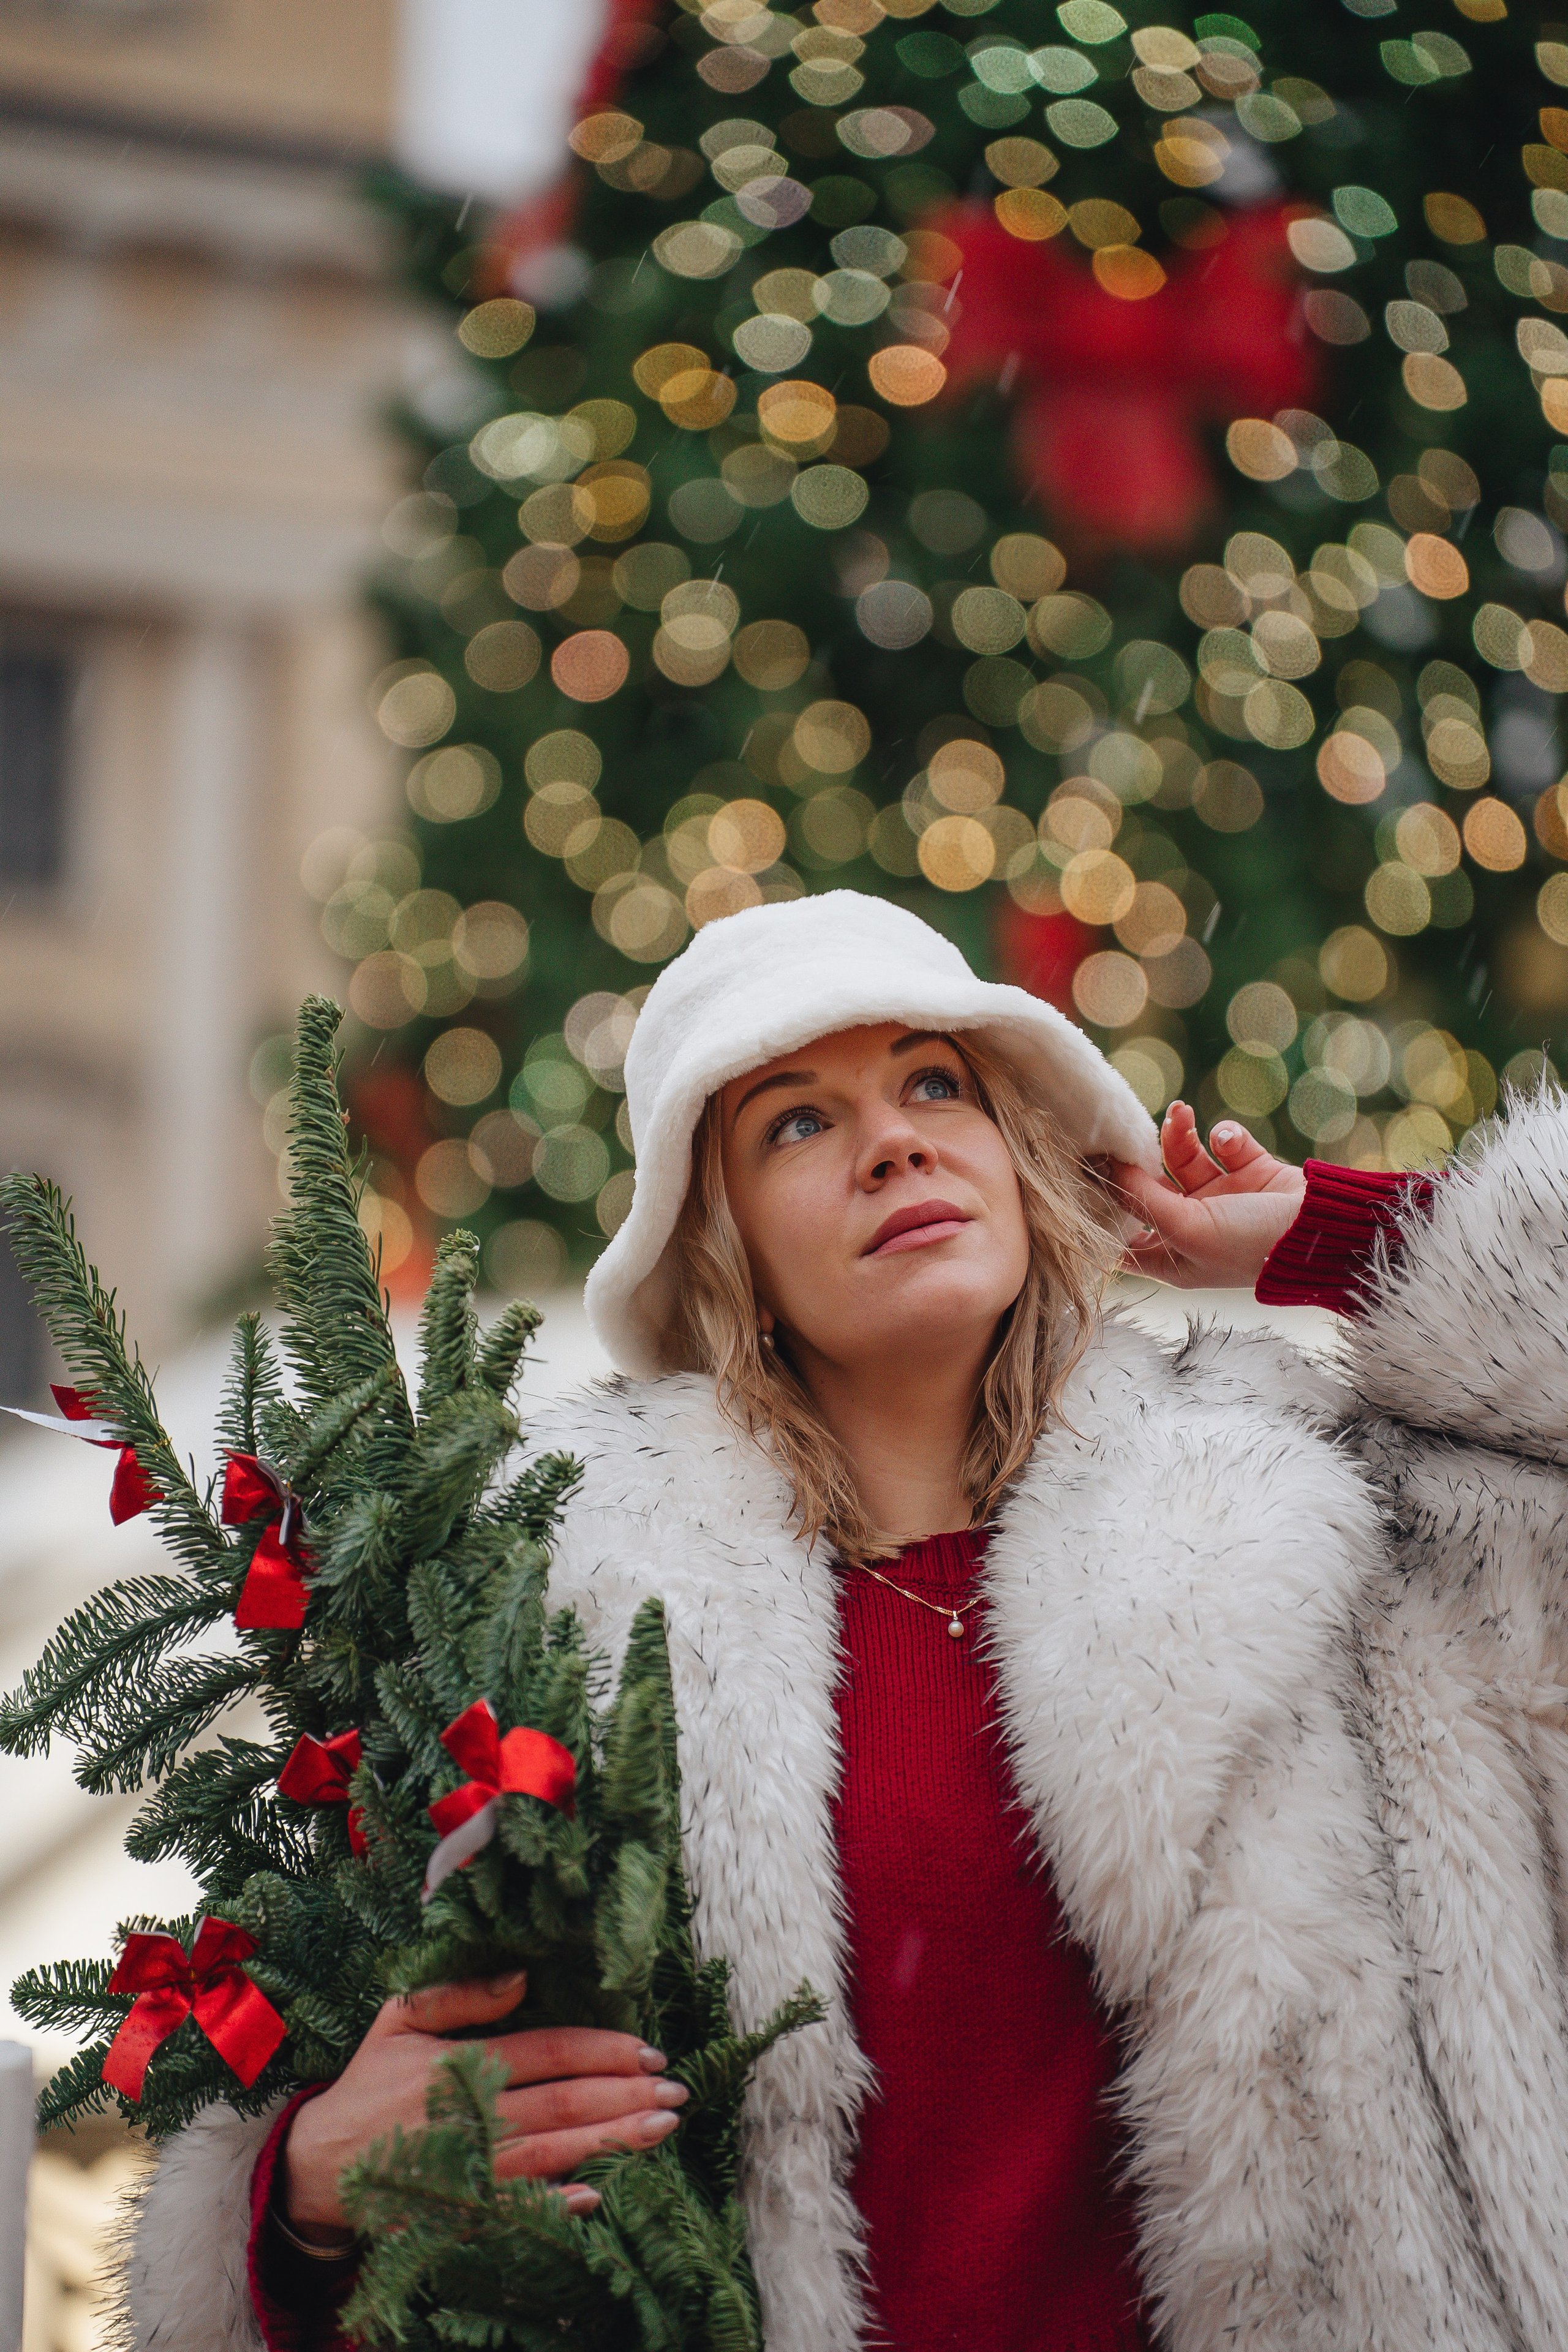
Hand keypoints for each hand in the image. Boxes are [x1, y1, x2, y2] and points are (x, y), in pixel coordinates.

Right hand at [281, 1973, 683, 2241]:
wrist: (316, 2167)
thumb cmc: (367, 2084)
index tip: (649, 2049)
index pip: (549, 2051)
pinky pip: (516, 2208)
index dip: (603, 2049)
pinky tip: (596, 2196)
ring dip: (612, 2142)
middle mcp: (469, 2114)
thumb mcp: (399, 2020)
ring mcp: (467, 2167)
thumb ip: (460, 1995)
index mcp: (459, 2062)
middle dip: (625, 2095)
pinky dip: (556, 2204)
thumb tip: (523, 1975)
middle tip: (676, 2091)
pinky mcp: (458, 2209)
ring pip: (553, 2153)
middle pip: (563, 2103)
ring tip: (662, 2129)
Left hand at [1107, 1102, 1306, 1291]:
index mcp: (1172, 1257)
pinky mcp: (1250, 1173)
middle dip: (1138, 1159)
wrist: (1322, 1231)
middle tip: (1125, 1130)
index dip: (1102, 1208)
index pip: (1122, 1236)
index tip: (1082, 1173)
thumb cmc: (1252, 1245)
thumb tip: (1108, 1168)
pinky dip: (1225, 1136)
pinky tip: (1230, 1140)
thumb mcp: (1186, 1229)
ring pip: (1183, 1159)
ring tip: (1181, 1112)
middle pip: (1147, 1187)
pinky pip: (1225, 1146)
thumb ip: (1142, 1198)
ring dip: (1178, 1134)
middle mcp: (1192, 1229)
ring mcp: (1222, 1200)